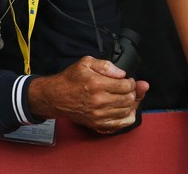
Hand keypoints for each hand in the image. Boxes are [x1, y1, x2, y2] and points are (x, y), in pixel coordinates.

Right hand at [28, 56, 148, 133]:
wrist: (55, 97)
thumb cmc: (70, 79)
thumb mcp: (86, 63)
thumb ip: (106, 65)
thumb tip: (122, 73)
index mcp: (98, 84)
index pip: (127, 86)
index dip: (131, 82)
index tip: (128, 80)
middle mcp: (99, 101)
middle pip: (129, 99)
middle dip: (132, 92)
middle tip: (127, 88)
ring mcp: (98, 115)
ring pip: (126, 111)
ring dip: (130, 104)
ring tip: (124, 97)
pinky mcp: (96, 124)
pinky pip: (119, 124)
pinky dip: (126, 117)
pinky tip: (124, 110)